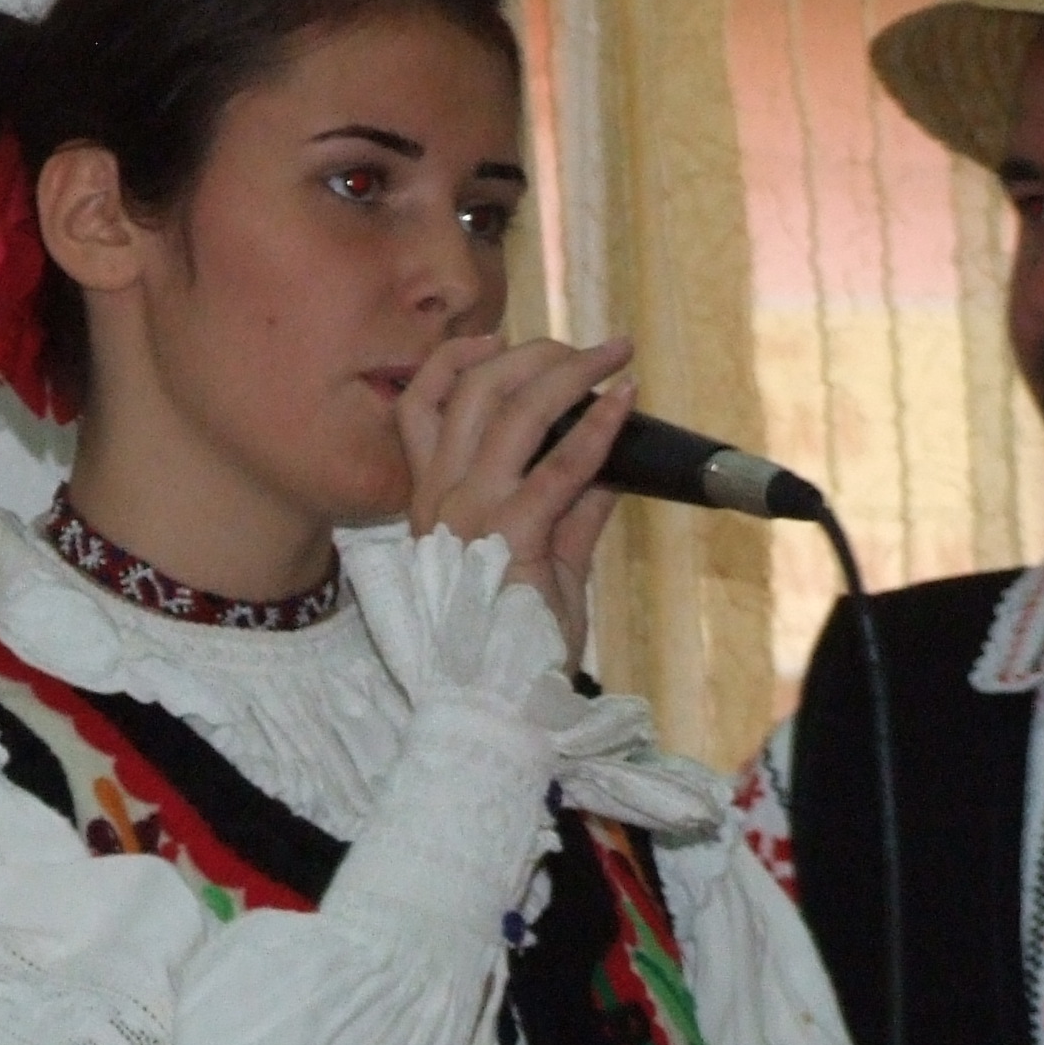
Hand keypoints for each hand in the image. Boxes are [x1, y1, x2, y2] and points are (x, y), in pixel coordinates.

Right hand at [398, 332, 634, 665]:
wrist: (499, 705)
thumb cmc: (514, 644)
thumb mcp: (543, 563)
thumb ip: (570, 510)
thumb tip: (608, 463)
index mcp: (429, 505)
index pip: (418, 409)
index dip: (454, 361)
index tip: (497, 340)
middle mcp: (439, 502)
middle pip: (470, 392)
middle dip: (531, 354)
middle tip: (586, 347)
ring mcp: (469, 517)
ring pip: (511, 412)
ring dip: (571, 373)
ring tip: (614, 356)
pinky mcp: (511, 538)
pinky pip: (560, 466)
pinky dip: (598, 426)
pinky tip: (625, 402)